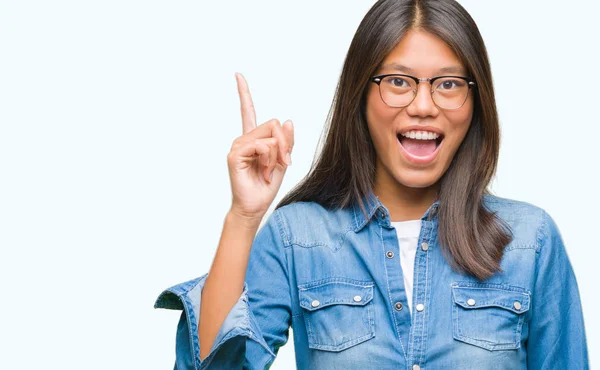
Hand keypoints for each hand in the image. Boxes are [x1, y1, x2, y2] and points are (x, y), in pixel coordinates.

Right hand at [227, 73, 293, 221]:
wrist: (255, 207)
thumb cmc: (266, 186)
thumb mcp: (283, 161)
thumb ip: (286, 142)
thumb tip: (288, 120)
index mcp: (254, 139)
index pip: (248, 111)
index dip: (244, 93)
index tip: (237, 75)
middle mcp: (244, 139)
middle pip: (273, 123)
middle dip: (285, 143)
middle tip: (283, 163)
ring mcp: (238, 146)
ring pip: (270, 136)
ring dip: (277, 155)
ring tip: (269, 171)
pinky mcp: (235, 154)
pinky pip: (262, 146)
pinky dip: (269, 159)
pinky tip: (264, 171)